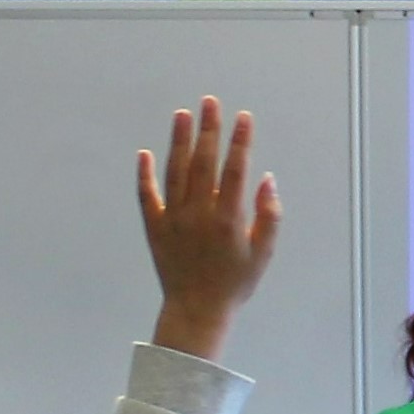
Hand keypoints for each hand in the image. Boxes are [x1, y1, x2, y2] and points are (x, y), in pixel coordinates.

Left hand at [138, 97, 281, 361]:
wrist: (197, 310)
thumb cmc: (234, 284)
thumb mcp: (262, 254)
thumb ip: (269, 215)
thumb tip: (266, 179)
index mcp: (228, 218)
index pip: (236, 169)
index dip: (241, 141)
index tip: (243, 117)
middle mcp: (199, 213)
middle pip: (204, 162)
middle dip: (209, 129)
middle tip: (210, 102)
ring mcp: (174, 219)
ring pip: (175, 171)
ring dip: (179, 140)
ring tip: (183, 114)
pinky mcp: (155, 228)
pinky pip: (147, 196)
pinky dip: (145, 174)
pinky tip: (145, 153)